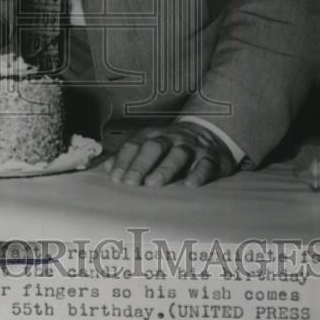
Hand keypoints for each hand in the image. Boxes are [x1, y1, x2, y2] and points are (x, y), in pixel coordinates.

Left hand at [101, 121, 237, 187]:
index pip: (135, 144)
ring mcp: (192, 146)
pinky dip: (198, 174)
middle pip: (154, 147)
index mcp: (153, 135)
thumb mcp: (151, 145)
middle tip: (130, 183)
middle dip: (141, 164)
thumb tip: (107, 168)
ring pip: (178, 154)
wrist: (211, 134)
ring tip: (153, 183)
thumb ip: (130, 156)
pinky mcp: (212, 157)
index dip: (124, 160)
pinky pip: (205, 164)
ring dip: (165, 168)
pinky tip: (190, 185)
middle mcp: (172, 138)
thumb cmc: (172, 147)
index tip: (115, 178)